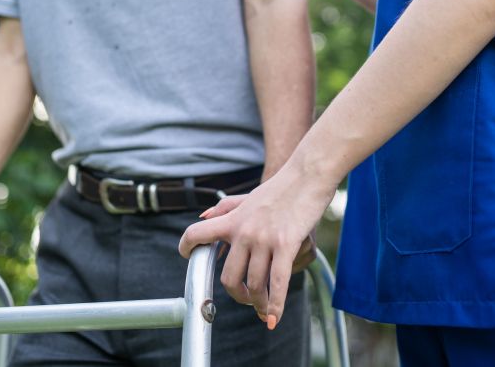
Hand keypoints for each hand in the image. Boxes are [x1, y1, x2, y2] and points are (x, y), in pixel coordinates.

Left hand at [181, 161, 335, 329]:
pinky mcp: (286, 244)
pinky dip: (275, 305)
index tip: (188, 259)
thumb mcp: (248, 197)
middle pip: (228, 276)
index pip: (197, 233)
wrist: (306, 175)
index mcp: (232, 220)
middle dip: (236, 295)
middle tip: (245, 298)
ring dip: (258, 303)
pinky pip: (277, 282)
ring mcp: (264, 239)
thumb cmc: (280, 188)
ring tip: (263, 309)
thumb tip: (203, 217)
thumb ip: (225, 208)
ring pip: (254, 284)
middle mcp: (243, 231)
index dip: (187, 248)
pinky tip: (273, 319)